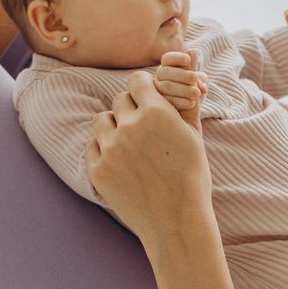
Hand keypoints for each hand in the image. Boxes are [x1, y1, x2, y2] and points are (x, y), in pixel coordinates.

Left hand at [85, 71, 213, 244]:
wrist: (177, 223)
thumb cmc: (191, 178)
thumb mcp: (194, 137)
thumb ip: (187, 100)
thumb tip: (192, 64)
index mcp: (157, 112)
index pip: (137, 81)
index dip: (143, 90)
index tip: (148, 102)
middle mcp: (130, 126)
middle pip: (119, 100)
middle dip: (130, 110)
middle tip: (144, 132)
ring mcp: (110, 148)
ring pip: (102, 120)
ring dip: (114, 128)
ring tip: (131, 147)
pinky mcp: (97, 169)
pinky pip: (93, 146)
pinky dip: (104, 151)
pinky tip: (123, 166)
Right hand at [156, 48, 206, 128]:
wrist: (190, 126)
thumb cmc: (194, 99)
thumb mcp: (197, 85)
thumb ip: (194, 71)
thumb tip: (193, 51)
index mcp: (168, 71)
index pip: (167, 59)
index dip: (176, 57)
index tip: (188, 60)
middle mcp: (158, 81)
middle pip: (164, 72)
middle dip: (181, 74)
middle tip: (195, 79)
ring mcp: (154, 94)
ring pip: (163, 86)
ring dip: (182, 88)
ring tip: (197, 94)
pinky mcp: (154, 107)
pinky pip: (162, 102)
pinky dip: (179, 102)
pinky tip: (191, 104)